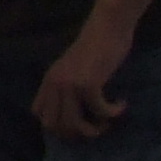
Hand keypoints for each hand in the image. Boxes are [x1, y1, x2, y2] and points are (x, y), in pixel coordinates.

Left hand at [35, 21, 132, 141]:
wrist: (107, 28)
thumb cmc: (95, 47)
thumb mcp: (73, 69)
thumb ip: (67, 87)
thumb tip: (73, 113)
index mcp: (48, 80)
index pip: (39, 113)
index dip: (57, 124)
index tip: (78, 122)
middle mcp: (55, 84)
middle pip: (54, 125)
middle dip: (75, 133)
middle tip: (94, 126)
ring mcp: (70, 85)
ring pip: (74, 124)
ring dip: (94, 130)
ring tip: (107, 122)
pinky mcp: (89, 84)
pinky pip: (100, 111)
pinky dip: (113, 112)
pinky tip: (121, 105)